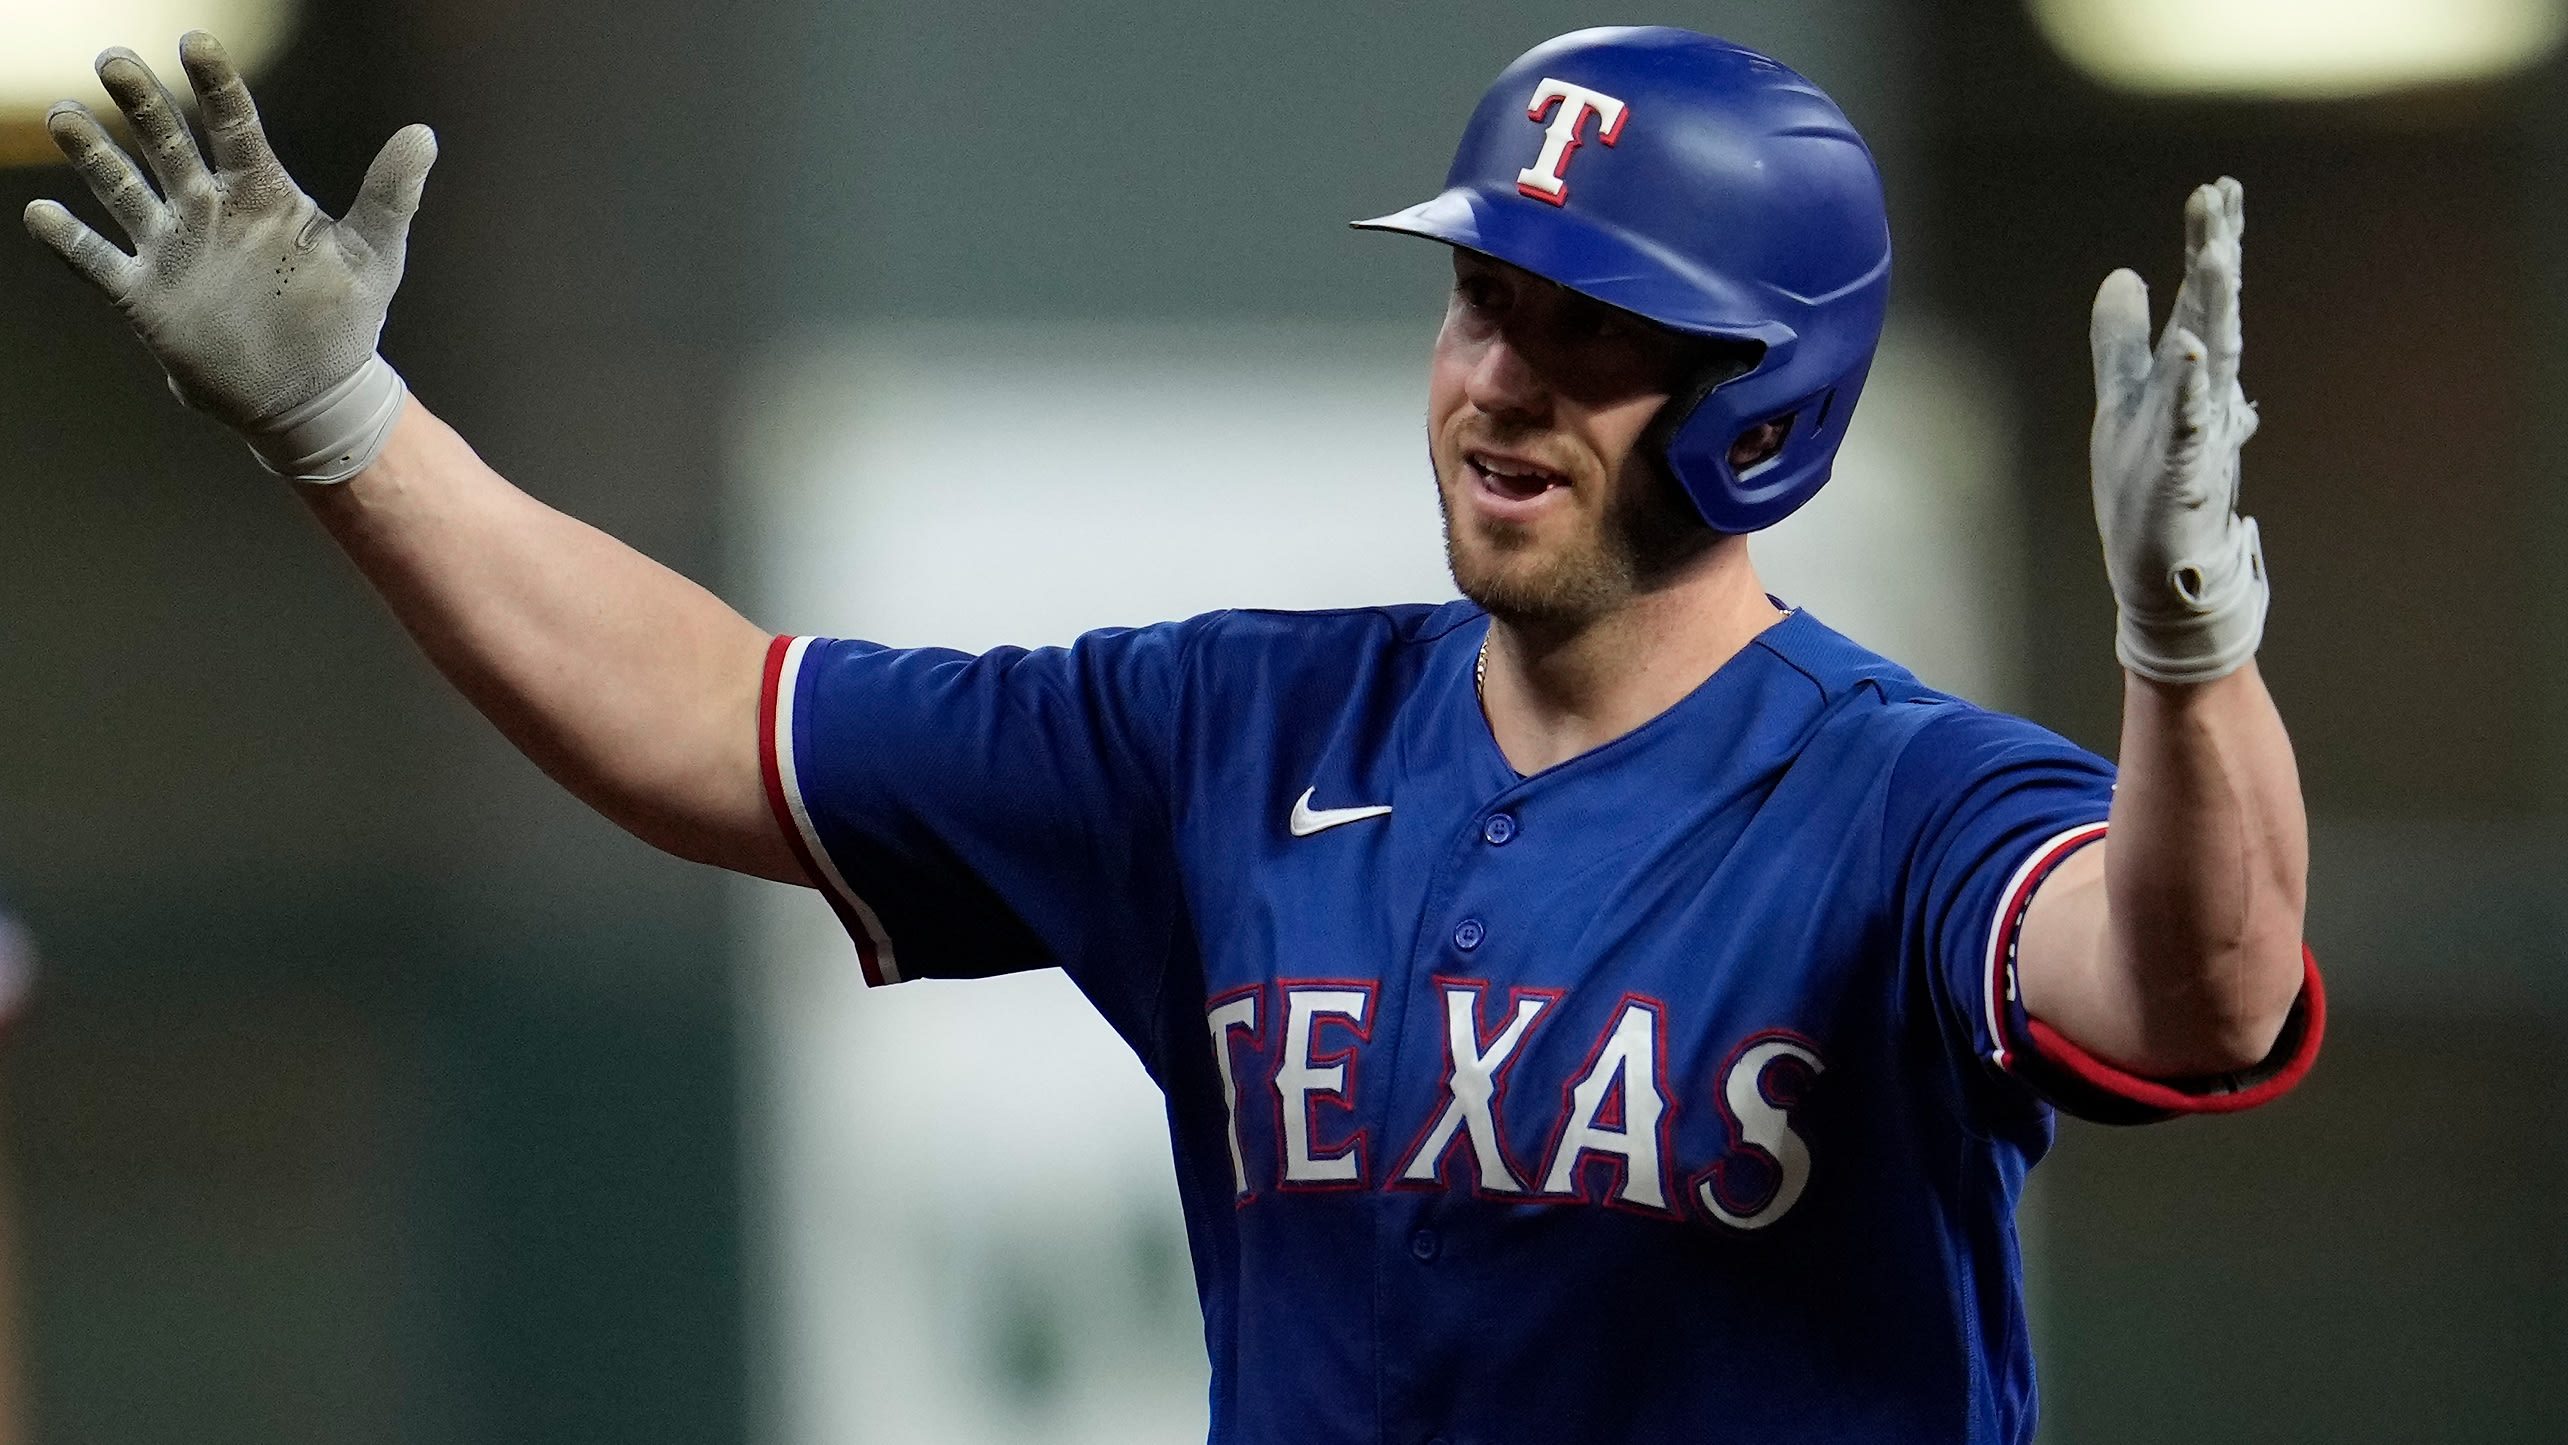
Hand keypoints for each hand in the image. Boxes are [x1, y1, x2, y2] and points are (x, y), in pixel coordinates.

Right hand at [21, 32, 434, 481]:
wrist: (310, 394)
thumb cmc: (344, 319)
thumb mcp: (373, 257)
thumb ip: (390, 195)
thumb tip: (424, 133)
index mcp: (261, 193)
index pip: (234, 125)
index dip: (215, 84)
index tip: (195, 44)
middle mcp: (208, 209)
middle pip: (167, 142)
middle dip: (141, 102)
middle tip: (115, 62)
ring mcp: (173, 249)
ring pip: (122, 188)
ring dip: (92, 154)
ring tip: (64, 115)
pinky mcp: (146, 295)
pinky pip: (98, 262)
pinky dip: (69, 241)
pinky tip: (43, 214)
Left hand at [2088, 177, 2267, 683]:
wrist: (2162, 570)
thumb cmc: (2148, 486)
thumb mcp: (2124, 395)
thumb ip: (2121, 336)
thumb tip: (2122, 273)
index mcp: (2184, 372)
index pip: (2199, 296)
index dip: (2207, 244)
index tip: (2216, 189)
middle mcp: (2198, 392)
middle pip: (2210, 310)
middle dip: (2214, 252)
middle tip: (2220, 195)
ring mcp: (2195, 429)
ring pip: (2210, 354)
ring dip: (2213, 304)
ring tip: (2215, 251)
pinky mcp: (2182, 469)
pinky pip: (2189, 421)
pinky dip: (2190, 386)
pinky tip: (2190, 349)